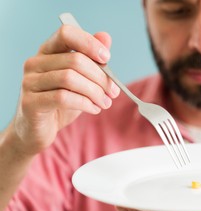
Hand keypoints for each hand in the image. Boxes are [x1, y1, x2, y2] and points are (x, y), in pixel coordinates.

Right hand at [12, 24, 119, 154]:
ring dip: (95, 92)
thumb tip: (105, 37)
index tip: (107, 57)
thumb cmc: (60, 103)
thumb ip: (92, 59)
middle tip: (113, 92)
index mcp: (48, 52)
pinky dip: (85, 104)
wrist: (38, 130)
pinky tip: (94, 109)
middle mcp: (35, 63)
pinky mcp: (31, 102)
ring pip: (70, 79)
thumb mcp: (80, 80)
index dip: (89, 43)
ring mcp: (30, 82)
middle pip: (75, 60)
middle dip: (101, 77)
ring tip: (105, 102)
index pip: (66, 34)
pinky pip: (64, 98)